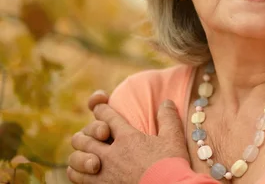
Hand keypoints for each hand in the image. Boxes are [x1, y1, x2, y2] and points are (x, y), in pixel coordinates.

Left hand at [67, 99, 189, 183]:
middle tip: (97, 133)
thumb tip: (167, 102)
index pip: (107, 116)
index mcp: (128, 138)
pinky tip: (84, 171)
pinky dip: (77, 172)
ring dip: (80, 153)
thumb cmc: (171, 165)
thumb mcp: (173, 138)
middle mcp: (112, 153)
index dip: (101, 109)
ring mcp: (104, 172)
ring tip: (86, 153)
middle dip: (88, 131)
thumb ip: (168, 118)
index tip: (100, 106)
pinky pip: (78, 178)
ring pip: (77, 158)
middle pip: (86, 136)